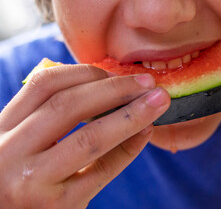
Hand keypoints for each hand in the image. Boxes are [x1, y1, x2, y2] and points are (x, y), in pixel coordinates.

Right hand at [0, 64, 169, 207]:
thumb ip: (46, 116)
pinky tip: (146, 132)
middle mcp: (8, 153)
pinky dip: (129, 148)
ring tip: (157, 101)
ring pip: (90, 137)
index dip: (86, 72)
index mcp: (0, 129)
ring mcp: (32, 182)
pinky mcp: (58, 207)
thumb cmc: (19, 177)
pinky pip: (103, 170)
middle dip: (115, 88)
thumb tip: (104, 87)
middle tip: (147, 82)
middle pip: (68, 105)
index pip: (43, 84)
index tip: (116, 72)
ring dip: (131, 114)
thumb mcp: (19, 143)